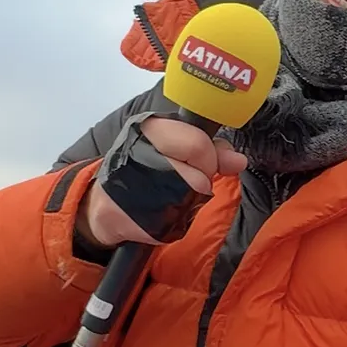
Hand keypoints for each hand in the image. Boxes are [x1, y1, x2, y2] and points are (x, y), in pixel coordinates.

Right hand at [77, 114, 247, 248]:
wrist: (107, 204)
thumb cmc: (148, 170)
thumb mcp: (178, 148)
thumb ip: (212, 149)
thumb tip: (239, 160)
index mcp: (150, 128)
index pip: (198, 141)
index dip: (209, 155)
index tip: (202, 161)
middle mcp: (138, 152)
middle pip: (198, 167)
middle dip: (203, 176)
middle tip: (191, 179)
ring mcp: (130, 183)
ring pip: (190, 192)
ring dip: (190, 197)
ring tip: (171, 193)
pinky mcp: (125, 214)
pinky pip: (172, 218)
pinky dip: (175, 216)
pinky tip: (161, 209)